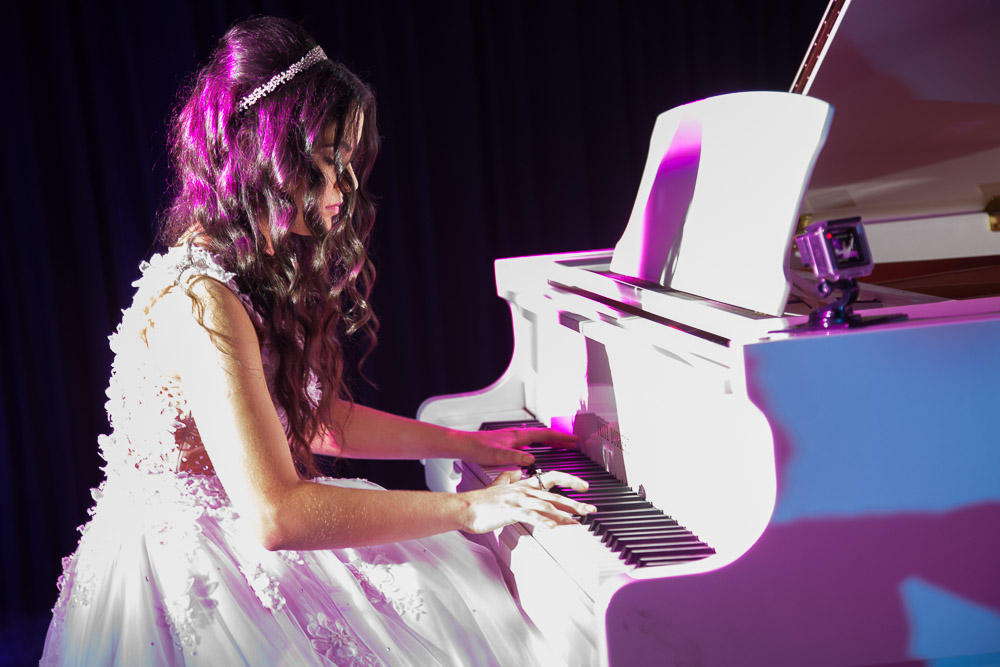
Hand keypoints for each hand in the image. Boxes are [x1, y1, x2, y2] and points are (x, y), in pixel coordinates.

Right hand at [458, 469, 595, 533]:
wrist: (465, 507)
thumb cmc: (482, 501)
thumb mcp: (498, 485)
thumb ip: (508, 478)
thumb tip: (514, 472)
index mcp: (523, 485)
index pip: (551, 477)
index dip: (570, 480)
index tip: (584, 487)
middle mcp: (523, 490)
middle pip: (554, 495)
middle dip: (574, 503)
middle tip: (590, 509)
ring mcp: (517, 500)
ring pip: (546, 505)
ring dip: (564, 514)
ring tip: (576, 521)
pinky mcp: (510, 511)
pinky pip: (530, 516)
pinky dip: (543, 521)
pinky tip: (553, 527)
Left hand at [462, 427, 578, 466]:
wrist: (465, 445)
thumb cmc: (478, 448)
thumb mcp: (498, 455)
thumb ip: (515, 457)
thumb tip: (531, 461)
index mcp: (518, 436)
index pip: (545, 434)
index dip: (561, 437)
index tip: (573, 439)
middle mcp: (518, 435)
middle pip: (544, 435)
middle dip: (559, 438)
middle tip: (572, 442)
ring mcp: (514, 439)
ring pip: (538, 438)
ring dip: (551, 441)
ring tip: (561, 446)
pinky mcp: (509, 443)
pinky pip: (531, 442)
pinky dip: (540, 445)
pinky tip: (538, 452)